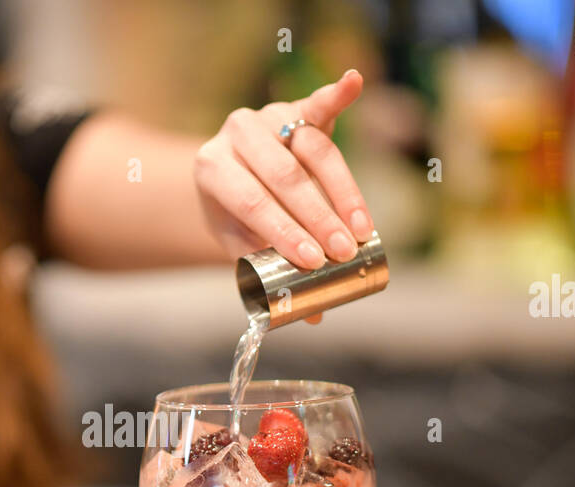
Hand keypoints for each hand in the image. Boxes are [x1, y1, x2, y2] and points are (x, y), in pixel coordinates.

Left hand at [195, 69, 373, 322]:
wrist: (228, 172)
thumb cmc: (236, 214)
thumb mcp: (238, 241)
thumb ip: (268, 272)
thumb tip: (314, 315)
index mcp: (212, 166)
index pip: (252, 201)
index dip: (284, 232)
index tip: (313, 261)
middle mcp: (237, 133)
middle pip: (285, 176)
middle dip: (317, 218)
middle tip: (342, 252)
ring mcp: (269, 115)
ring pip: (312, 149)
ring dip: (343, 191)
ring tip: (362, 229)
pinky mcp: (299, 107)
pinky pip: (319, 101)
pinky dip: (338, 93)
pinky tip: (353, 83)